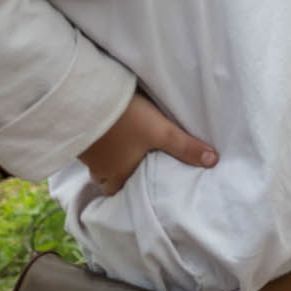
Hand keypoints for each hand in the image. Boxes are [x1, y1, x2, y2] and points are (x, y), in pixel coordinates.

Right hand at [78, 93, 216, 195]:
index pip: (118, 192)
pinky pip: (87, 147)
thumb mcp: (161, 132)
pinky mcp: (76, 135)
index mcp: (118, 173)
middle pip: (105, 179)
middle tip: (130, 168)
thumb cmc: (126, 119)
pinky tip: (105, 133)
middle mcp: (99, 168)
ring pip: (96, 163)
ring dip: (107, 158)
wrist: (86, 97)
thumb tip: (213, 161)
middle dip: (116, 175)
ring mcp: (84, 152)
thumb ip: (185, 147)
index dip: (127, 191)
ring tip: (120, 150)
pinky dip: (96, 143)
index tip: (137, 187)